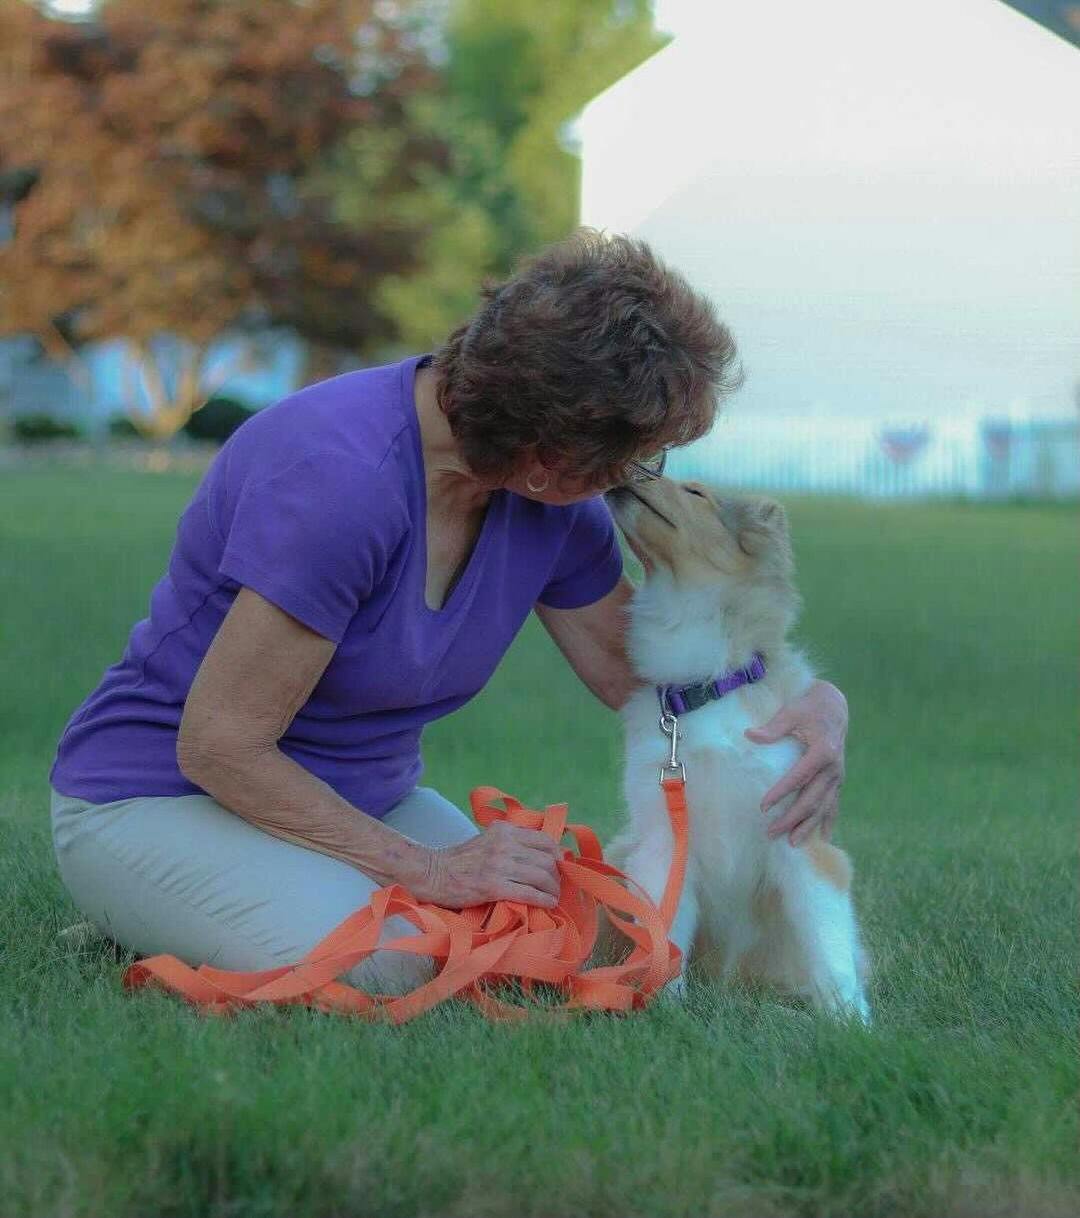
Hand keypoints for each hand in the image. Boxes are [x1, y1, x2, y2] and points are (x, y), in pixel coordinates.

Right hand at [413, 821, 562, 908]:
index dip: (557, 855)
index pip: (544, 840)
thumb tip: (540, 854)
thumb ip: (510, 841)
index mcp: (504, 830)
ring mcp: (499, 865)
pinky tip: (548, 904)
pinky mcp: (493, 886)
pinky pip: (528, 893)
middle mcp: (504, 844)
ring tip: (554, 897)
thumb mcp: (487, 839)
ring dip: (553, 889)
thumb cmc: (460, 860)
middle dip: (557, 875)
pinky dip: (543, 900)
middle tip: (558, 886)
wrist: (432, 873)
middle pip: (546, 859)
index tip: (559, 867)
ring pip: (541, 876)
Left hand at [744, 680, 847, 845]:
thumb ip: (773, 726)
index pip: (799, 776)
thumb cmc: (809, 707)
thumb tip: (750, 735)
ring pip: (823, 807)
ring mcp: (838, 776)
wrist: (834, 706)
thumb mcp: (791, 711)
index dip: (781, 793)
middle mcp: (833, 768)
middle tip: (771, 832)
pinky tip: (824, 838)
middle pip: (812, 799)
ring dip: (808, 826)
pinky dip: (828, 821)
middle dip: (792, 818)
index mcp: (823, 751)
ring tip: (792, 843)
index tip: (763, 807)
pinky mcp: (838, 780)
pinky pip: (834, 804)